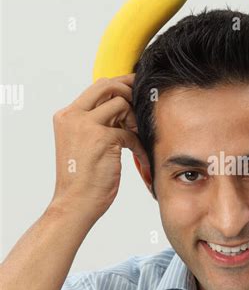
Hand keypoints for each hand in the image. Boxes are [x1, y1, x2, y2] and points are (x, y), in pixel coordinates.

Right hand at [49, 74, 149, 224]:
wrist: (74, 204)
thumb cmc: (82, 178)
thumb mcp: (83, 142)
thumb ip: (97, 122)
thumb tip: (122, 106)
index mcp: (66, 115)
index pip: (97, 87)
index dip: (120, 86)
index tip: (135, 91)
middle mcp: (72, 116)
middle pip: (107, 85)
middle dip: (129, 92)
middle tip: (141, 109)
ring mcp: (85, 125)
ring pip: (121, 104)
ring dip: (134, 120)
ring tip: (136, 137)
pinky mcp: (101, 139)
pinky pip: (130, 133)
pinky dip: (139, 146)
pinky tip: (141, 158)